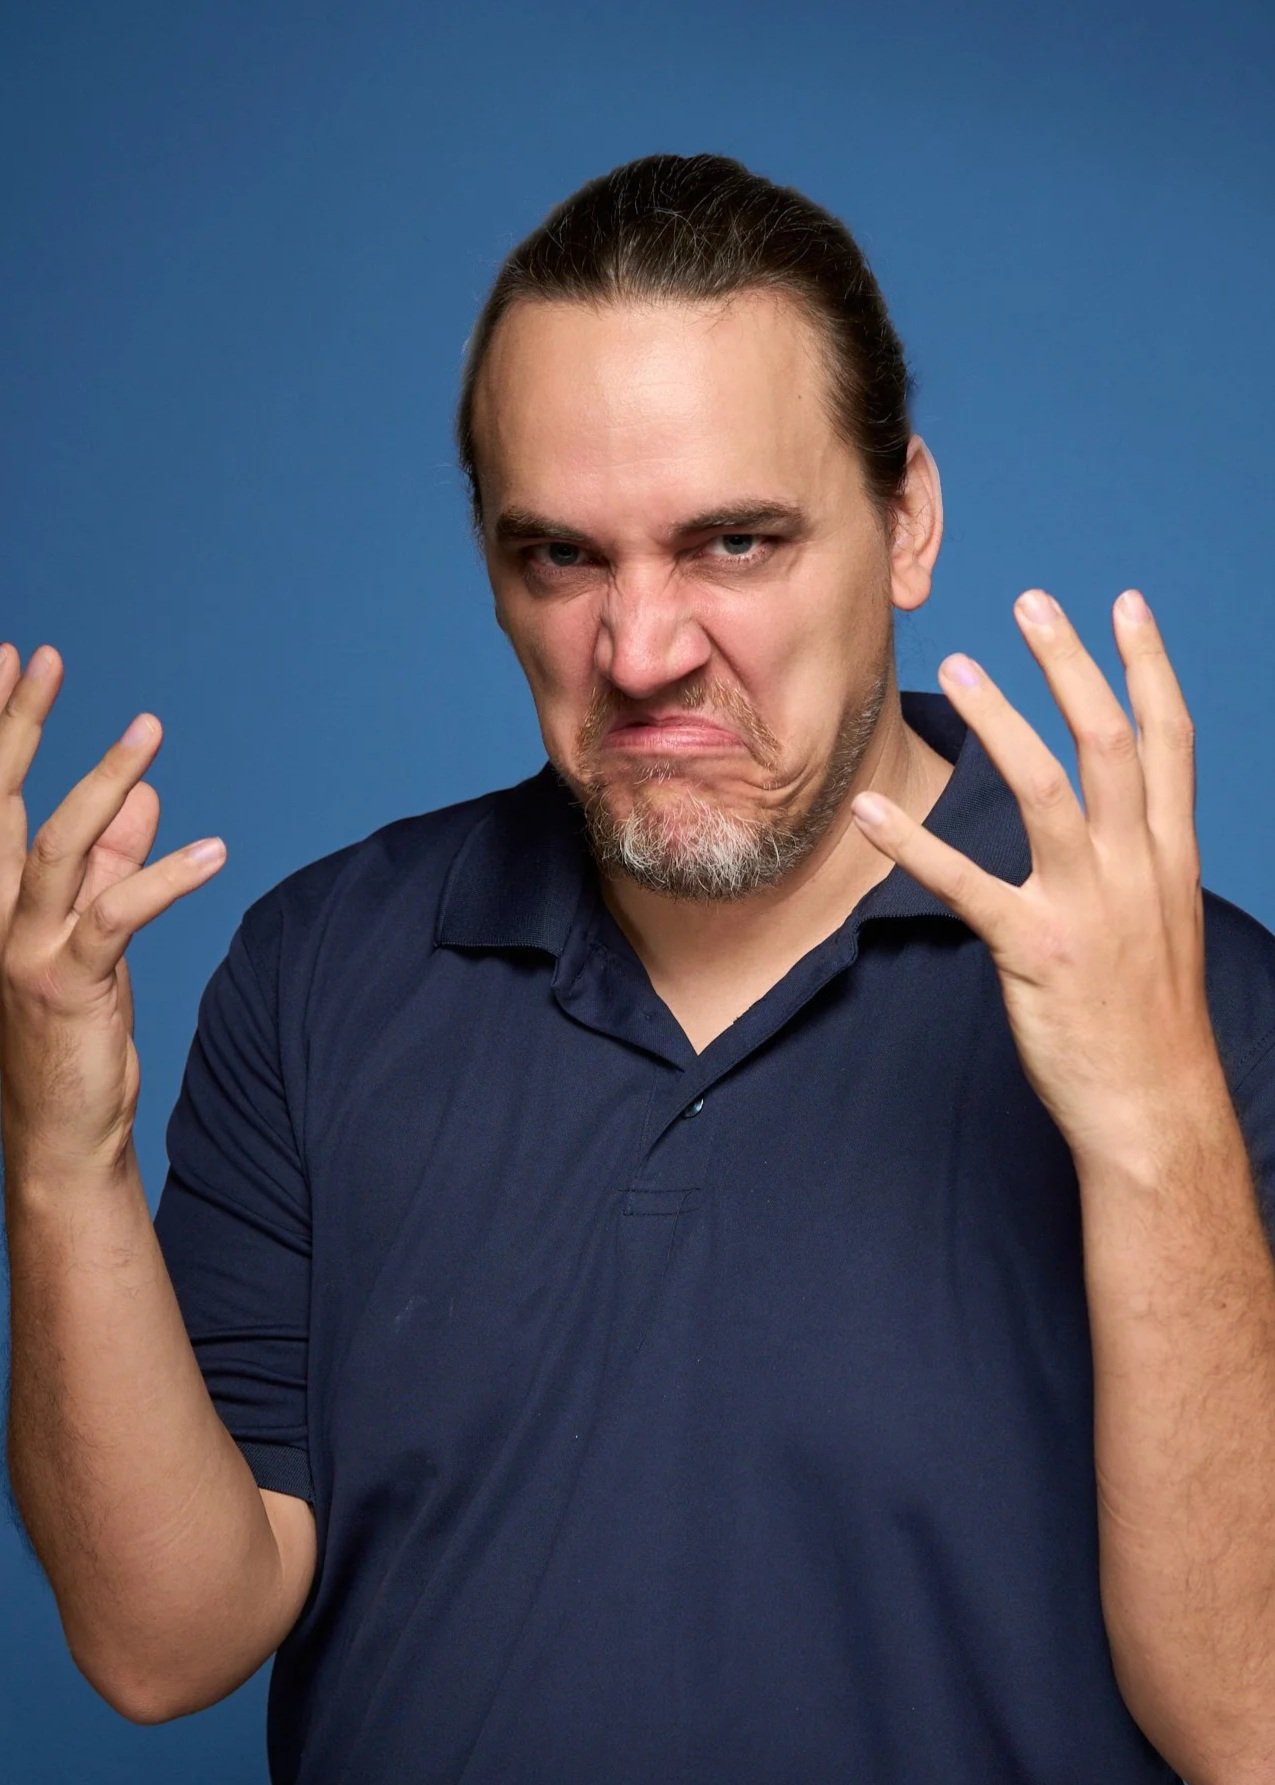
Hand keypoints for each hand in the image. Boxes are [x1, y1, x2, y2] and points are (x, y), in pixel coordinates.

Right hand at [0, 643, 225, 1177]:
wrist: (61, 1130)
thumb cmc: (70, 1030)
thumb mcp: (90, 933)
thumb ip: (113, 860)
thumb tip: (143, 792)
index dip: (0, 727)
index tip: (14, 657)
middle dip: (16, 724)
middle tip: (41, 656)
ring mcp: (22, 949)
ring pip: (59, 846)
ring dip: (104, 780)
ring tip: (148, 728)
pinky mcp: (67, 984)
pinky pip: (117, 915)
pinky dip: (166, 877)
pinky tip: (214, 851)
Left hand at [849, 589, 1222, 1171]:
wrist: (1156, 1108)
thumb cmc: (1150, 1020)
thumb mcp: (1164, 925)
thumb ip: (1139, 862)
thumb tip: (1111, 818)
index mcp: (1169, 857)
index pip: (1170, 740)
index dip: (1148, 667)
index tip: (1128, 603)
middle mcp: (1137, 868)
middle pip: (1109, 741)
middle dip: (1072, 663)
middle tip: (1030, 600)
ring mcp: (1089, 907)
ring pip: (1046, 789)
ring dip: (1001, 722)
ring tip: (958, 666)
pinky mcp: (1035, 950)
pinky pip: (965, 884)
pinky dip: (913, 845)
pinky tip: (870, 813)